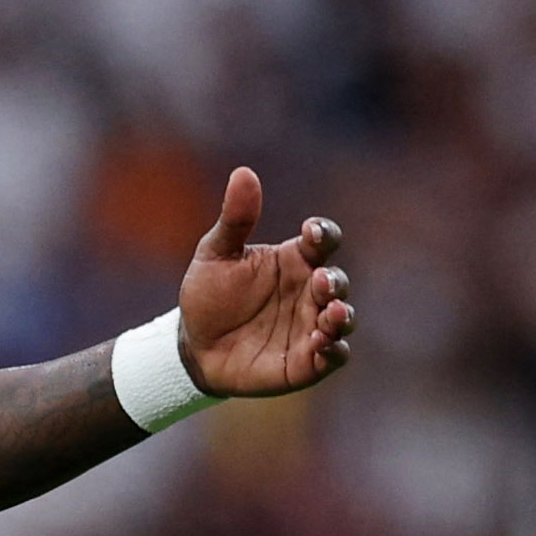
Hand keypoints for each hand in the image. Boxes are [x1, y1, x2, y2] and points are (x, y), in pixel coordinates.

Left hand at [173, 168, 353, 397]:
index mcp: (294, 259)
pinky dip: (333, 349)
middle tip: (319, 282)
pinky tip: (322, 344)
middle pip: (336, 281)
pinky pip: (332, 355)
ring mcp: (310, 326)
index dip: (323, 233)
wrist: (193, 347)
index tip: (310, 233)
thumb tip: (243, 173)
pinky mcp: (306, 362)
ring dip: (341, 315)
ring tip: (330, 313)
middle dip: (333, 281)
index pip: (322, 240)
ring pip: (341, 318)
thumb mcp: (215, 254)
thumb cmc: (208, 296)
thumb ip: (235, 219)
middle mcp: (308, 291)